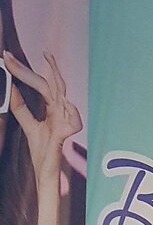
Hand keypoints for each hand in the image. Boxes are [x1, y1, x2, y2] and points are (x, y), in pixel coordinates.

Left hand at [3, 50, 81, 182]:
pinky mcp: (65, 136)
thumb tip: (11, 86)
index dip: (24, 70)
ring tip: (50, 62)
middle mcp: (60, 112)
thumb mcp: (28, 124)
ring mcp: (65, 122)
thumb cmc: (42, 150)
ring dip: (57, 78)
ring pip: (63, 95)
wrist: (45, 172)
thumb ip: (20, 106)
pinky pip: (74, 122)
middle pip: (52, 84)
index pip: (40, 84)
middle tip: (28, 52)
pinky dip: (72, 111)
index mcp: (52, 108)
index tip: (7, 56)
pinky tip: (65, 101)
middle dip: (42, 66)